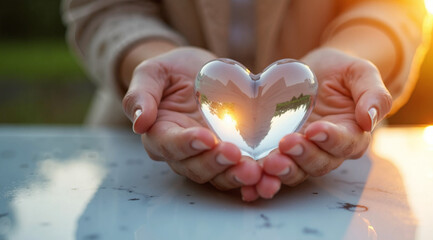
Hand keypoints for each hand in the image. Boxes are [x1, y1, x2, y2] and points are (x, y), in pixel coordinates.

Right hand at [122, 47, 261, 196]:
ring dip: (237, 176)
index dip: (187, 144)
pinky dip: (254, 179)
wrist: (198, 72)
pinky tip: (269, 179)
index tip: (205, 137)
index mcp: (161, 133)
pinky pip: (241, 171)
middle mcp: (184, 153)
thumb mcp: (153, 72)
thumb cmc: (172, 71)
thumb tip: (139, 121)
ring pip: (219, 176)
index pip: (170, 145)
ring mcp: (209, 157)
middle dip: (216, 164)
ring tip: (256, 171)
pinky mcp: (233, 156)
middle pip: (196, 167)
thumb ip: (141, 94)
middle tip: (236, 155)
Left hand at [254, 47, 392, 198]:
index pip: (345, 142)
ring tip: (267, 164)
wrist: (317, 72)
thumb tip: (370, 120)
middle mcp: (329, 151)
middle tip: (285, 145)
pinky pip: (272, 170)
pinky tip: (247, 184)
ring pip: (296, 171)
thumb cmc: (342, 72)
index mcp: (353, 134)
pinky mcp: (280, 153)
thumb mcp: (361, 73)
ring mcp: (303, 154)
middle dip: (302, 157)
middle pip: (319, 163)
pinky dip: (260, 180)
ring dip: (281, 171)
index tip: (315, 129)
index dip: (331, 139)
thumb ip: (373, 94)